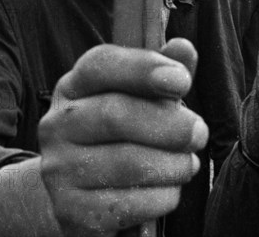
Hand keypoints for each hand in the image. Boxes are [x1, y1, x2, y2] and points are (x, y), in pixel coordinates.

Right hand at [38, 38, 207, 236]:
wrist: (82, 191)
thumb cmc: (123, 131)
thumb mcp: (141, 95)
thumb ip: (164, 70)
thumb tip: (183, 47)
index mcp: (75, 86)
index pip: (101, 64)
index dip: (144, 68)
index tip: (183, 81)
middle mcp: (58, 123)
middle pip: (115, 114)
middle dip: (170, 124)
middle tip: (200, 132)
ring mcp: (58, 169)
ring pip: (126, 163)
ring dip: (172, 164)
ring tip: (188, 163)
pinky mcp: (71, 211)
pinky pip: (128, 204)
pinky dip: (162, 197)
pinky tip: (170, 188)